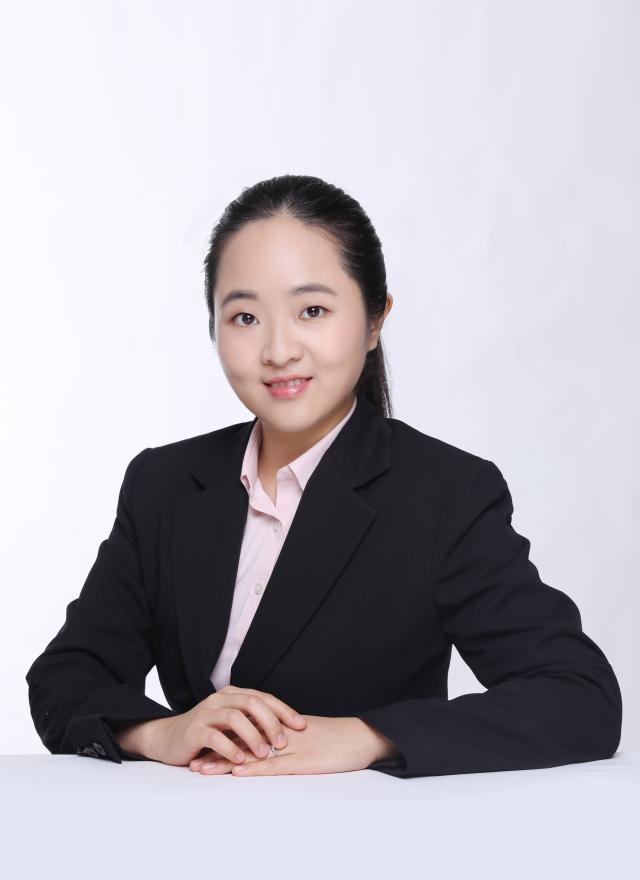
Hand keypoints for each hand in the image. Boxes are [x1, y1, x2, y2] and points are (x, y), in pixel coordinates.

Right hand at [143, 685, 306, 766]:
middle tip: (283, 742)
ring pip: (234, 717)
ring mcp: (206, 713)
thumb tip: (286, 731)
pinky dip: (230, 748)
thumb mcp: (231, 725)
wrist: (168, 738)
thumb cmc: (206, 734)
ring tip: (264, 753)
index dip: (284, 711)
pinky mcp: (194, 730)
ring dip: (252, 735)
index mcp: (233, 695)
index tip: (301, 726)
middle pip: (252, 703)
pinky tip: (240, 760)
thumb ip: (252, 722)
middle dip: (271, 722)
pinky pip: (215, 736)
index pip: (264, 698)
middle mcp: (220, 699)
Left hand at [189, 714, 398, 776]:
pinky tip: (237, 772)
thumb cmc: (339, 740)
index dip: (223, 739)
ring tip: (202, 768)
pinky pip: (275, 765)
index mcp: (282, 728)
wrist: (363, 737)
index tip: (202, 746)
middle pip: (242, 742)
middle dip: (216, 750)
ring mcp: (291, 748)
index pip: (247, 732)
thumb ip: (288, 740)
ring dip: (226, 761)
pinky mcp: (303, 761)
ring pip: (252, 754)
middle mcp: (281, 735)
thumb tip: (268, 746)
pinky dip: (254, 768)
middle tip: (192, 759)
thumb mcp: (309, 739)